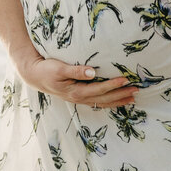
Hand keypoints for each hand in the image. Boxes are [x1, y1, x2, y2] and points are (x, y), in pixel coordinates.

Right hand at [14, 50, 138, 109]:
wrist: (34, 75)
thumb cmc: (47, 69)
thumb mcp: (59, 68)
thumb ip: (76, 70)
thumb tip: (92, 72)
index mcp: (75, 92)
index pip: (98, 90)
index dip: (113, 85)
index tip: (125, 79)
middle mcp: (79, 98)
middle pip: (104, 99)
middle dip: (120, 95)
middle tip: (136, 90)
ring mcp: (79, 99)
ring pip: (102, 102)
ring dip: (118, 100)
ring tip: (133, 98)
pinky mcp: (79, 96)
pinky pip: (97, 101)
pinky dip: (109, 101)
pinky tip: (118, 99)